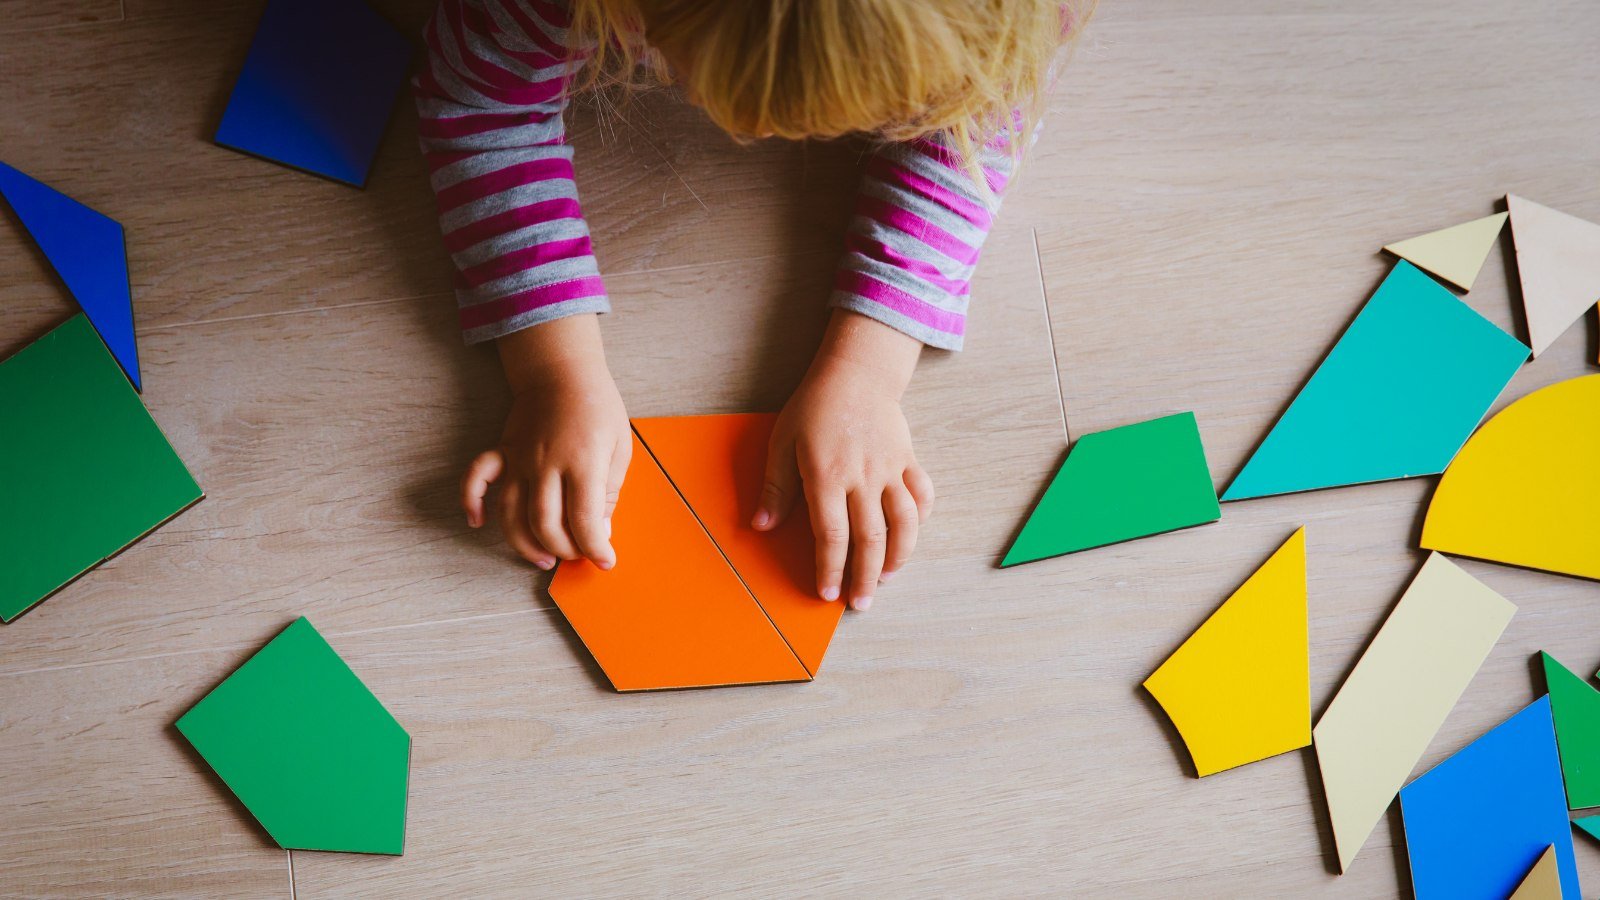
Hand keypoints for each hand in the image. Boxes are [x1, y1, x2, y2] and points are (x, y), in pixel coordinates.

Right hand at [460, 315, 630, 570]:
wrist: (562, 371)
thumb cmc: (597, 407)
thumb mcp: (620, 447)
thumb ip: (610, 490)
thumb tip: (599, 527)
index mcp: (582, 462)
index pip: (584, 519)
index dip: (595, 547)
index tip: (605, 561)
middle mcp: (547, 464)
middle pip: (545, 523)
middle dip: (564, 549)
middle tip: (579, 555)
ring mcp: (520, 458)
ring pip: (512, 513)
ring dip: (525, 543)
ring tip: (544, 559)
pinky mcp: (503, 452)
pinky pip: (477, 478)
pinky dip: (471, 502)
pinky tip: (476, 522)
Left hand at [755, 310, 933, 609]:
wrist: (856, 373)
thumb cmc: (814, 407)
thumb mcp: (782, 443)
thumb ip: (775, 488)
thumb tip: (760, 526)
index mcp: (827, 477)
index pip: (831, 536)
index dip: (830, 569)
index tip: (827, 592)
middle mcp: (862, 479)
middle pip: (870, 539)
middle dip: (865, 577)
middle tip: (860, 602)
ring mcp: (889, 471)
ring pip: (903, 524)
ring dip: (898, 557)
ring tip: (888, 578)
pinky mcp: (908, 461)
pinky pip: (922, 496)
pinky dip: (921, 519)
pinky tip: (909, 535)